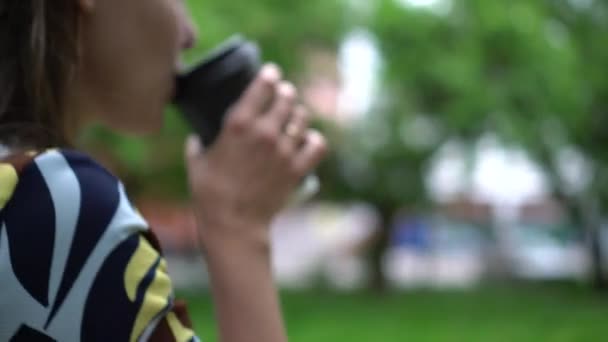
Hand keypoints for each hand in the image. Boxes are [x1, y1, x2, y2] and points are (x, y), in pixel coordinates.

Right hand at [185, 64, 326, 244]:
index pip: (263, 85)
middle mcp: (265, 132)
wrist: (233, 225)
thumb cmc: (209, 194)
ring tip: (293, 119)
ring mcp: (284, 150)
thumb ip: (197, 143)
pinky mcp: (296, 169)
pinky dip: (314, 140)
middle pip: (287, 97)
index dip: (270, 75)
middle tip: (283, 96)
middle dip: (285, 93)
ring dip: (298, 115)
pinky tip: (308, 141)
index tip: (271, 73)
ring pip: (302, 118)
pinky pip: (317, 145)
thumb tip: (197, 136)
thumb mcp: (196, 162)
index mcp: (238, 124)